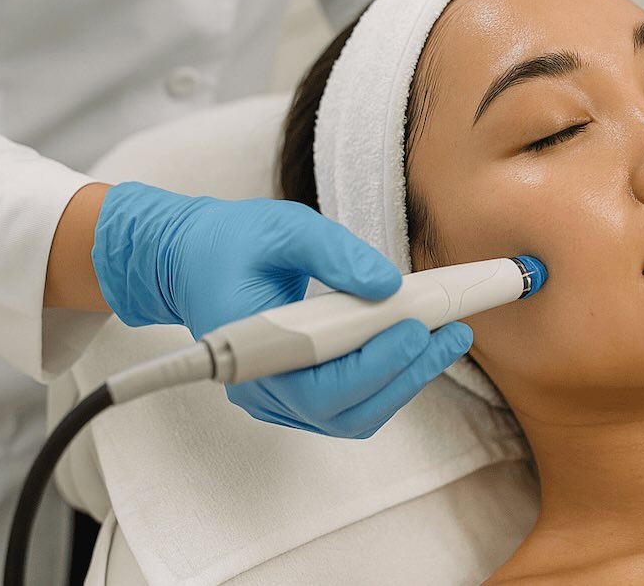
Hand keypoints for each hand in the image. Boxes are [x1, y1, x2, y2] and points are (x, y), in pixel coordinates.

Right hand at [91, 182, 471, 437]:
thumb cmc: (230, 243)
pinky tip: (419, 344)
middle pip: (345, 409)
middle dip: (407, 373)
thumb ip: (335, 252)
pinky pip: (350, 404)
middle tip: (453, 332)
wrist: (190, 261)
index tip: (416, 329)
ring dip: (405, 379)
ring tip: (446, 337)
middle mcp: (261, 387)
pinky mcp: (296, 394)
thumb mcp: (282, 228)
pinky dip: (389, 379)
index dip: (374, 365)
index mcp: (248, 350)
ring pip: (352, 414)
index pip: (318, 384)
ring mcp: (278, 397)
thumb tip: (388, 285)